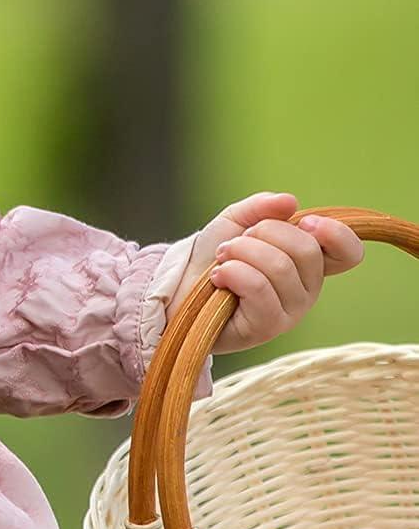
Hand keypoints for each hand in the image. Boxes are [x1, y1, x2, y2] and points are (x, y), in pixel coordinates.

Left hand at [165, 191, 364, 353]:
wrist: (179, 287)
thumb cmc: (213, 257)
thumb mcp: (235, 222)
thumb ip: (261, 208)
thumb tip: (290, 201)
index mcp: (308, 262)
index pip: (349, 252)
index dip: (335, 233)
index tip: (306, 221)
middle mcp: (307, 288)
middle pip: (306, 249)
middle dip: (261, 233)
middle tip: (235, 243)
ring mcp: (291, 311)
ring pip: (279, 266)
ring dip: (240, 252)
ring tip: (222, 259)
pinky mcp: (268, 327)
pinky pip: (259, 287)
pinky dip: (232, 273)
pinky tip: (219, 278)